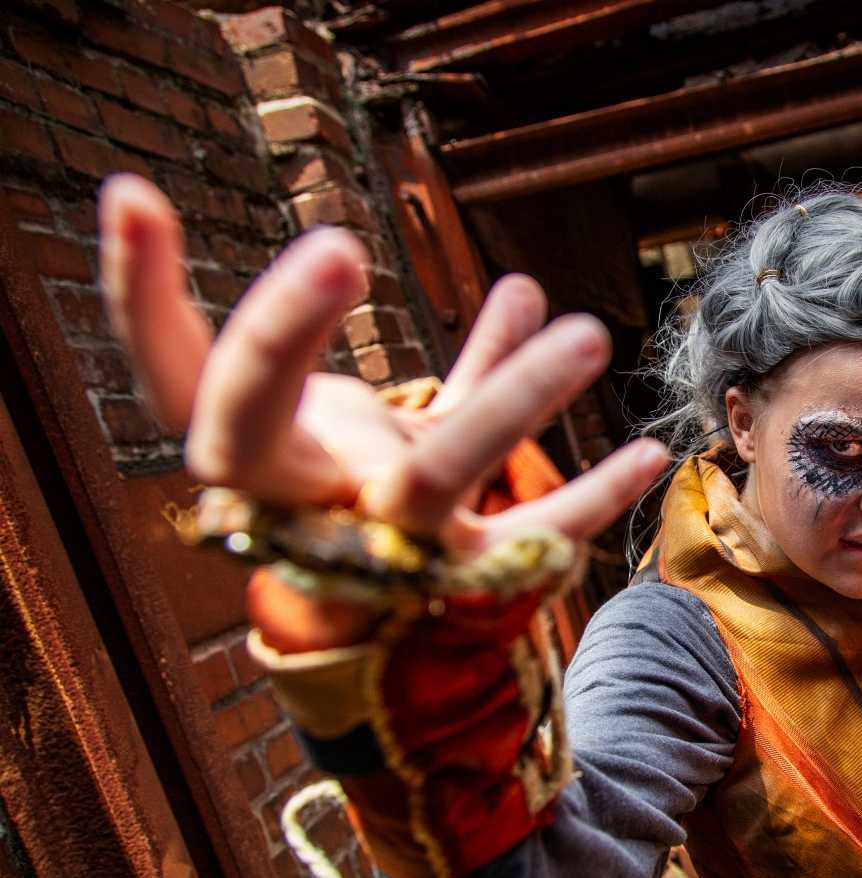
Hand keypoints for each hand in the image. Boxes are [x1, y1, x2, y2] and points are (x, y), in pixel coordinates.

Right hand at [98, 173, 668, 555]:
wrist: (382, 617)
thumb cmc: (377, 502)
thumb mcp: (385, 425)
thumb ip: (454, 364)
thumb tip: (527, 290)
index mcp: (250, 458)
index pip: (177, 373)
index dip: (138, 295)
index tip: (132, 198)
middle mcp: (300, 502)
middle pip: (267, 421)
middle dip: (283, 333)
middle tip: (329, 245)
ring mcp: (377, 543)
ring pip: (430, 473)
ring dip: (511, 397)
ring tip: (588, 331)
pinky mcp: (452, 574)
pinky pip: (523, 531)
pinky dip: (590, 497)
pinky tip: (651, 454)